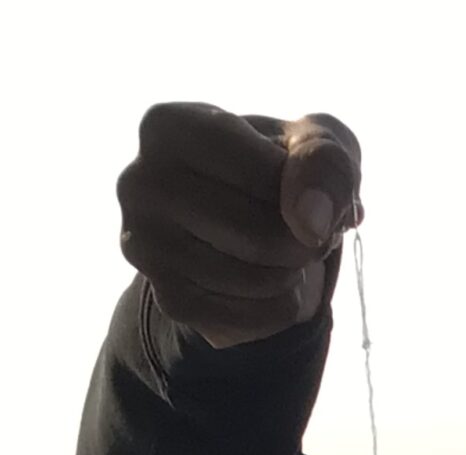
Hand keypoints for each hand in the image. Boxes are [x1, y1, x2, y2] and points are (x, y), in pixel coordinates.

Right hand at [116, 103, 362, 346]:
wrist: (249, 213)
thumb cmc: (283, 164)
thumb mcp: (318, 141)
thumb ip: (325, 163)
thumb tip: (312, 223)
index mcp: (167, 126)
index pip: (268, 174)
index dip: (311, 190)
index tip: (313, 187)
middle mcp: (140, 184)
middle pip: (261, 233)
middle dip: (306, 240)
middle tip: (309, 229)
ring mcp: (145, 245)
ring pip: (255, 279)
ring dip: (295, 272)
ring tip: (289, 250)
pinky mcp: (166, 296)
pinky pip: (249, 317)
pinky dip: (281, 304)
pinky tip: (272, 278)